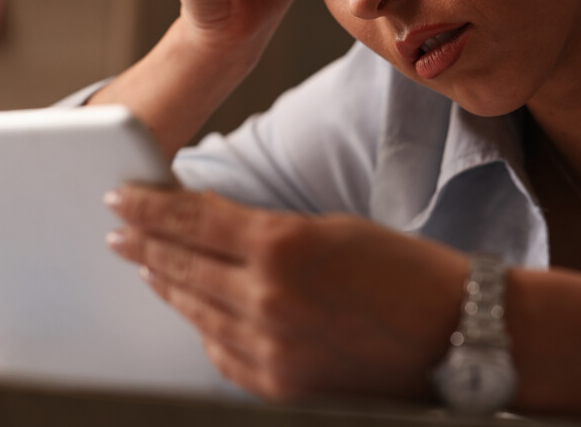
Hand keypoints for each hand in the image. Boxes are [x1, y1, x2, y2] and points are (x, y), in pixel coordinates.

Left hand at [104, 185, 468, 401]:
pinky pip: (220, 351)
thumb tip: (209, 227)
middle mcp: (268, 299)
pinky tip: (188, 308)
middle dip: (142, 242)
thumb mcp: (331, 228)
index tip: (121, 196)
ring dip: (162, 282)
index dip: (149, 207)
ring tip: (142, 263)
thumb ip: (263, 232)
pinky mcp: (279, 385)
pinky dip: (200, 325)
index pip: (192, 221)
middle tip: (117, 227)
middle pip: (182, 265)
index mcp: (282, 246)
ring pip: (194, 309)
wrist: (463, 336)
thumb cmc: (408, 273)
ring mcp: (270, 348)